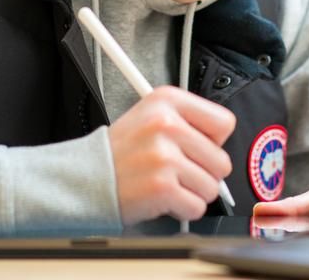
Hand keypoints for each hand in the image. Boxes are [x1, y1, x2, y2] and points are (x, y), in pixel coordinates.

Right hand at [108, 85, 235, 223]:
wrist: (84, 178)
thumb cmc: (121, 152)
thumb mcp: (152, 116)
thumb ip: (190, 124)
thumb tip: (223, 149)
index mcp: (168, 100)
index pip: (224, 123)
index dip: (214, 141)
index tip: (195, 146)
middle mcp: (167, 124)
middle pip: (222, 161)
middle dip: (203, 173)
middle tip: (175, 170)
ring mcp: (164, 156)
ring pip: (212, 187)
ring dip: (192, 192)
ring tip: (166, 182)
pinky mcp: (162, 186)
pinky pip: (197, 207)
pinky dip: (182, 209)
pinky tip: (162, 197)